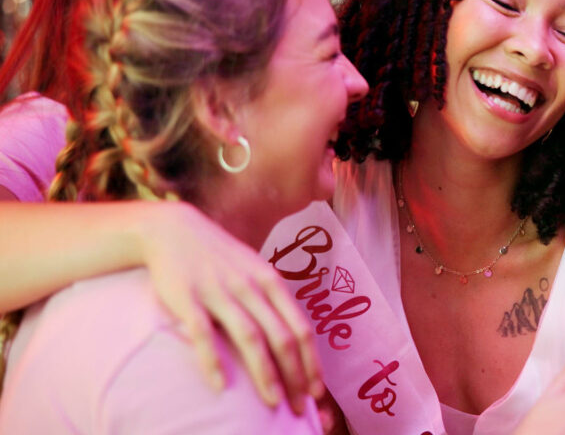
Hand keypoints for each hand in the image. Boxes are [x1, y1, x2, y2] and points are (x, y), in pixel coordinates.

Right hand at [140, 201, 322, 414]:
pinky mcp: (187, 298)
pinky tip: (221, 387)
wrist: (173, 229)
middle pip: (281, 338)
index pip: (300, 328)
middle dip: (295, 376)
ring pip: (250, 338)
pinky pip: (203, 334)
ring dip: (265, 374)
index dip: (312, 361)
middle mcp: (251, 287)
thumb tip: (294, 339)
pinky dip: (213, 361)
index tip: (316, 391)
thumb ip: (273, 301)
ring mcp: (220, 292)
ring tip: (273, 403)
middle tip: (299, 408)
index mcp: (271, 282)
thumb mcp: (255, 270)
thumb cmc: (219, 257)